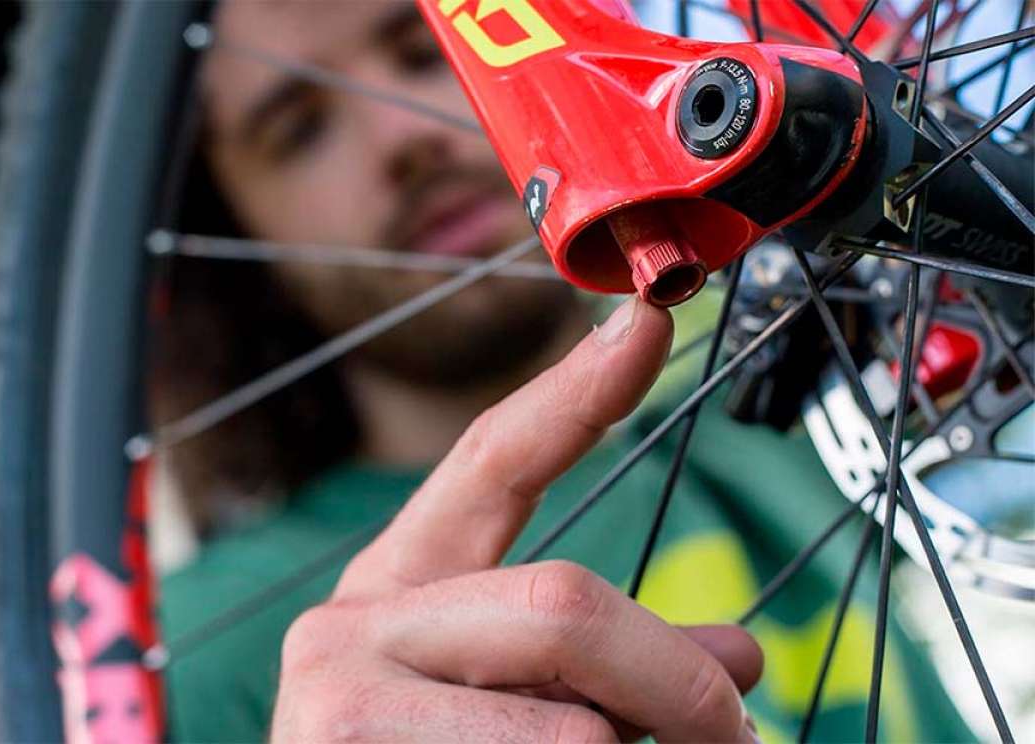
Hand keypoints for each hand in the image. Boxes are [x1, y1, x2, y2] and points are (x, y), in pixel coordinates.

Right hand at [271, 298, 763, 741]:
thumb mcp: (505, 706)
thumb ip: (597, 666)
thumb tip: (737, 657)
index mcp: (395, 588)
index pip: (492, 461)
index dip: (575, 390)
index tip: (651, 320)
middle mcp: (353, 624)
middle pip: (565, 605)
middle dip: (674, 684)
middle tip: (734, 734)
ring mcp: (339, 701)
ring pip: (570, 726)